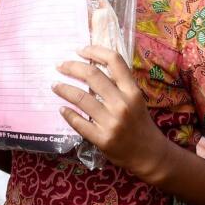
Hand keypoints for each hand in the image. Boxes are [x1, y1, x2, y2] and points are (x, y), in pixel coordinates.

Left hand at [53, 45, 169, 178]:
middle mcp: (122, 104)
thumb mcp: (135, 100)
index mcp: (133, 91)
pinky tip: (62, 109)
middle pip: (92, 75)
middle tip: (60, 65)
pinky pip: (79, 123)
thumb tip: (90, 67)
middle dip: (71, 66)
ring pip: (81, 97)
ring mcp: (112, 122)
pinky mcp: (102, 139)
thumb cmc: (140, 124)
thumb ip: (118, 85)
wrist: (149, 155)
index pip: (114, 61)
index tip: (80, 50)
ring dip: (63, 89)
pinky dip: (67, 114)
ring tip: (55, 86)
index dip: (95, 50)